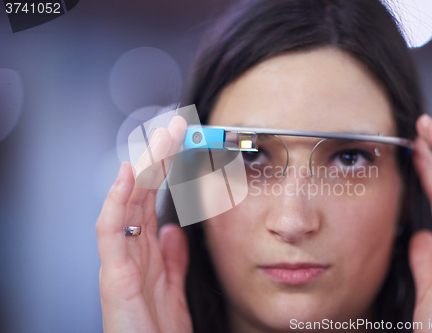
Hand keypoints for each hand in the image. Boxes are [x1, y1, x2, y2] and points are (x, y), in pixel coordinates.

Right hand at [96, 116, 191, 332]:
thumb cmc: (156, 331)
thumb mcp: (173, 288)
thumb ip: (173, 259)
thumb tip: (174, 230)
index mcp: (145, 253)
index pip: (151, 202)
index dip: (163, 173)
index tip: (177, 147)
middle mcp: (130, 252)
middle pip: (140, 196)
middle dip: (155, 162)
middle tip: (172, 131)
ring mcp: (119, 261)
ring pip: (126, 204)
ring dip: (141, 170)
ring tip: (156, 141)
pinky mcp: (113, 275)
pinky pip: (110, 231)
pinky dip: (116, 201)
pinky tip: (126, 176)